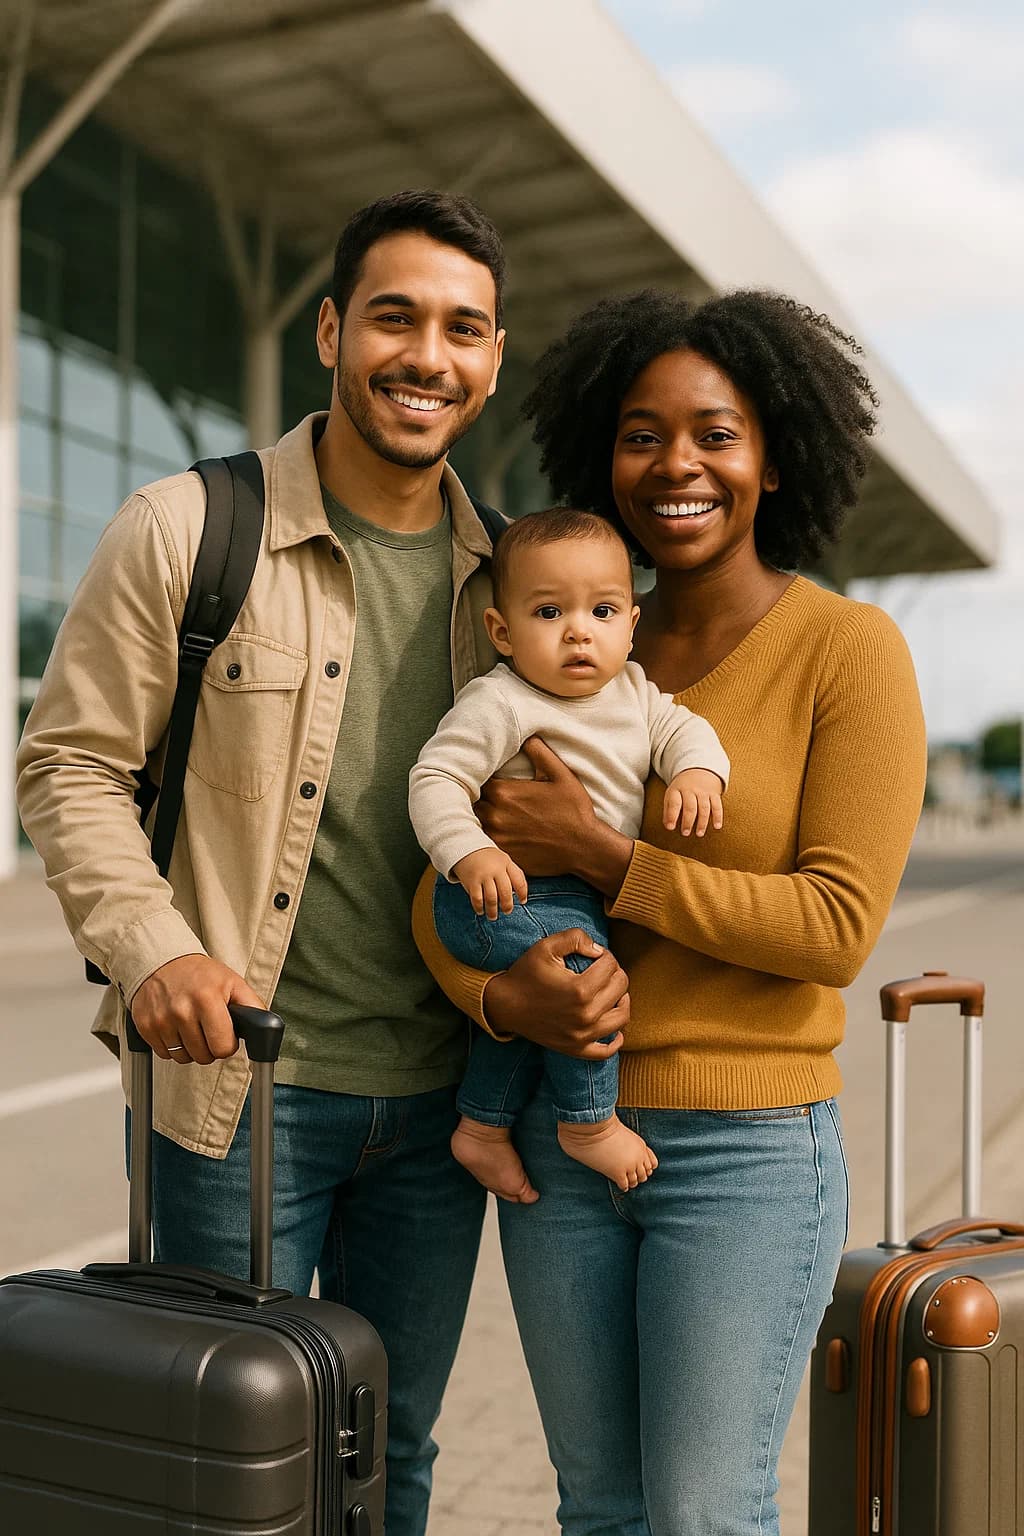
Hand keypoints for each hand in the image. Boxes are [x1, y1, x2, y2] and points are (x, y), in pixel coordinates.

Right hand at [130, 953, 265, 1065]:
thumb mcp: (233, 983)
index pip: (223, 1048)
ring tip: (191, 1026)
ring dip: (190, 1048)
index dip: (227, 1043)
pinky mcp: (145, 1026)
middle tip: (207, 1028)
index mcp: (207, 999)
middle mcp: (181, 1010)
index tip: (225, 1033)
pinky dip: (172, 1045)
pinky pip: (164, 1054)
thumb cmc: (201, 975)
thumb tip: (265, 1031)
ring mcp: (161, 1019)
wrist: (162, 961)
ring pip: (183, 1058)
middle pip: (203, 1057)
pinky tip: (175, 1027)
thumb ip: (253, 1007)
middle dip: (209, 1047)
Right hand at [452, 848, 528, 919]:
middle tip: (507, 911)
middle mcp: (495, 870)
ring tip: (493, 916)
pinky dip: (480, 908)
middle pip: (505, 892)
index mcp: (506, 864)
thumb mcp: (504, 860)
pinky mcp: (472, 882)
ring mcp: (483, 876)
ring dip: (493, 911)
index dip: (522, 893)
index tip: (522, 901)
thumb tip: (522, 895)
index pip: (519, 881)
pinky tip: (481, 911)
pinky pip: (477, 899)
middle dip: (507, 905)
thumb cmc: (489, 859)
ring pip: (491, 898)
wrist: (466, 848)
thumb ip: (514, 874)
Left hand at [477, 737, 597, 875]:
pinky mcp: (501, 855)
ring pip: (474, 824)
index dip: (480, 779)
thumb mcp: (561, 775)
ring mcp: (496, 838)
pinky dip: (485, 838)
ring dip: (479, 819)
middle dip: (478, 799)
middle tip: (489, 798)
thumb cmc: (574, 810)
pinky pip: (483, 844)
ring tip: (493, 815)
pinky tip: (500, 833)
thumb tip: (527, 736)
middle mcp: (495, 815)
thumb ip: (540, 753)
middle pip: (471, 803)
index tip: (487, 780)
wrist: (584, 848)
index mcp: (504, 792)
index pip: (476, 780)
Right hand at [484, 929, 628, 1059]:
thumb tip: (598, 950)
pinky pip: (605, 1051)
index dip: (606, 955)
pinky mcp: (576, 1049)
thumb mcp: (546, 946)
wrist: (504, 1005)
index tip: (594, 955)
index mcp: (580, 989)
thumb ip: (575, 938)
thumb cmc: (525, 974)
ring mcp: (582, 1035)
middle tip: (602, 970)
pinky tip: (614, 1028)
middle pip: (621, 988)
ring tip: (611, 992)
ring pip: (622, 1017)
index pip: (611, 965)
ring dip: (621, 1000)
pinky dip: (615, 1041)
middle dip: (615, 973)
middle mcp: (585, 1015)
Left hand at [662, 768, 724, 837]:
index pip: (674, 803)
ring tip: (699, 834)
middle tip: (685, 833)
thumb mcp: (672, 794)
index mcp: (677, 790)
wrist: (699, 769)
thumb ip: (669, 810)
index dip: (671, 815)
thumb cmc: (682, 788)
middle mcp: (691, 790)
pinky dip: (718, 816)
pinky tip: (717, 826)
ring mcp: (704, 792)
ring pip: (704, 808)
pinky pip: (717, 806)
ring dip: (702, 822)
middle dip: (688, 821)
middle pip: (690, 807)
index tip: (670, 827)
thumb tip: (668, 826)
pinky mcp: (714, 794)